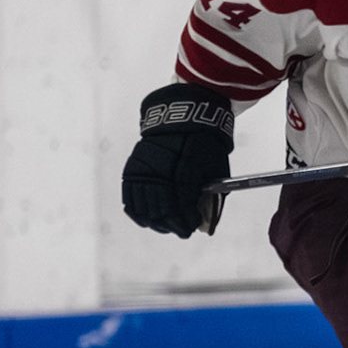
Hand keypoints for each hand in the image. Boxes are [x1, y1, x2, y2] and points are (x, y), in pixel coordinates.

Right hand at [122, 83, 235, 237]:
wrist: (182, 116)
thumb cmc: (204, 143)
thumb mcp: (216, 166)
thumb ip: (211, 194)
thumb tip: (205, 222)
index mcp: (186, 168)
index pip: (183, 205)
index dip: (187, 221)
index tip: (192, 228)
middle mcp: (162, 169)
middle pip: (163, 209)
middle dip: (173, 225)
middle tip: (181, 231)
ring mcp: (145, 169)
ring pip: (145, 207)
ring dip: (156, 222)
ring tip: (166, 227)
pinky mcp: (133, 169)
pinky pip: (130, 198)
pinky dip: (138, 212)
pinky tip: (146, 220)